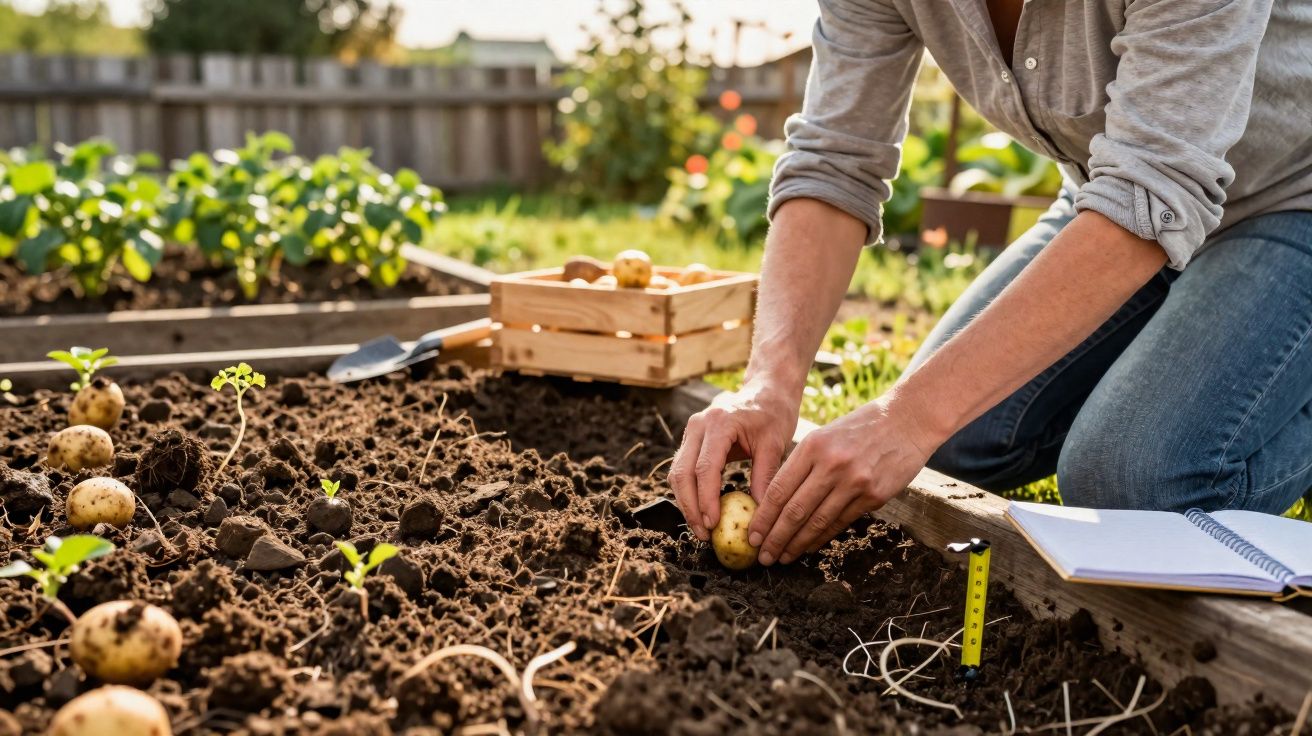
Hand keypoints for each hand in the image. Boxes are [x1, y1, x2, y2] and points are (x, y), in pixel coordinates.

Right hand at [670, 379, 800, 539]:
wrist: (765, 392)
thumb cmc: (773, 415)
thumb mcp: (774, 444)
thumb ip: (765, 477)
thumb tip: (759, 514)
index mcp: (718, 423)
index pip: (704, 467)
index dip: (706, 499)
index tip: (713, 524)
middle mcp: (698, 425)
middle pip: (682, 472)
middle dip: (690, 507)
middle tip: (704, 534)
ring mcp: (691, 432)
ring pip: (677, 473)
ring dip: (686, 503)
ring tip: (701, 529)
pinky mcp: (691, 441)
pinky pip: (682, 470)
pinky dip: (688, 492)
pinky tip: (701, 512)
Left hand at [748, 394, 937, 565]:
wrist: (906, 420)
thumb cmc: (859, 428)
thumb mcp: (824, 435)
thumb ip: (802, 464)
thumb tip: (776, 501)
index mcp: (813, 446)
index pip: (779, 489)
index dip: (763, 517)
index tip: (752, 535)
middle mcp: (832, 465)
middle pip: (794, 510)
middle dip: (775, 538)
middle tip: (762, 556)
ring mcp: (855, 482)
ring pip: (817, 522)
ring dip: (796, 544)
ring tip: (782, 557)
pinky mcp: (874, 496)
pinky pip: (840, 522)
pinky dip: (821, 538)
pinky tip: (808, 547)